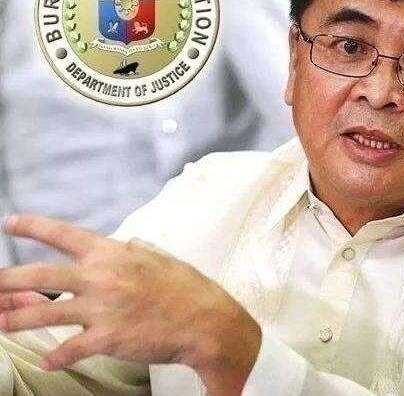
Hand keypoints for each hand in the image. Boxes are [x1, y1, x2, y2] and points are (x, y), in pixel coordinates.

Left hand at [0, 214, 261, 393]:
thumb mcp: (160, 256)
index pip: (65, 235)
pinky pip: (70, 349)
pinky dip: (56, 355)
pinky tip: (47, 359)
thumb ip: (135, 249)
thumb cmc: (185, 287)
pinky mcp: (108, 339)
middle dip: (7, 279)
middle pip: (41, 276)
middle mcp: (102, 277)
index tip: (10, 222)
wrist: (205, 320)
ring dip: (15, 319)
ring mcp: (102, 309)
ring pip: (44, 315)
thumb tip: (124, 242)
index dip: (34, 227)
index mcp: (114, 254)